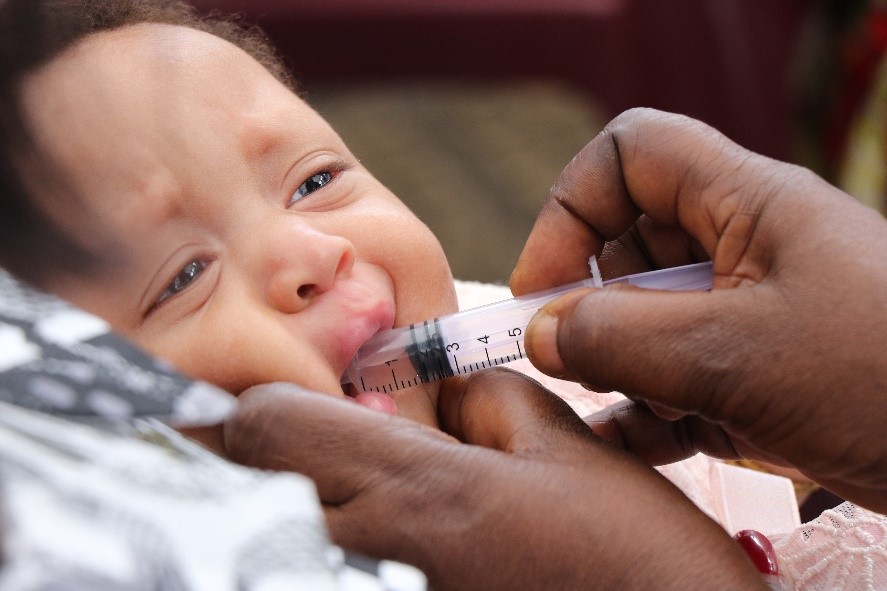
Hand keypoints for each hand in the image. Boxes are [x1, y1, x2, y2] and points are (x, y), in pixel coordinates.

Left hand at [224, 371, 763, 590]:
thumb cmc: (633, 563)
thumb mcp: (570, 454)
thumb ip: (489, 401)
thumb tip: (442, 395)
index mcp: (411, 488)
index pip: (264, 425)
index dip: (266, 402)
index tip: (286, 401)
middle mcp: (365, 558)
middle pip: (248, 488)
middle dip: (266, 461)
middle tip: (312, 452)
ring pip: (270, 544)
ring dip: (291, 514)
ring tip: (355, 507)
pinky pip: (319, 577)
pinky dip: (327, 555)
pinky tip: (384, 550)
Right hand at [510, 108, 886, 511]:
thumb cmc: (885, 378)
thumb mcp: (735, 355)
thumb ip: (622, 339)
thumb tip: (541, 333)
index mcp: (746, 204)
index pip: (631, 155)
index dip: (572, 206)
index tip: (544, 283)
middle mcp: (743, 249)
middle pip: (630, 242)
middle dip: (587, 300)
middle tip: (564, 359)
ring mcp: (750, 315)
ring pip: (648, 317)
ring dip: (614, 363)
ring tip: (610, 407)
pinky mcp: (759, 375)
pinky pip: (676, 376)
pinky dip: (646, 409)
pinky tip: (631, 444)